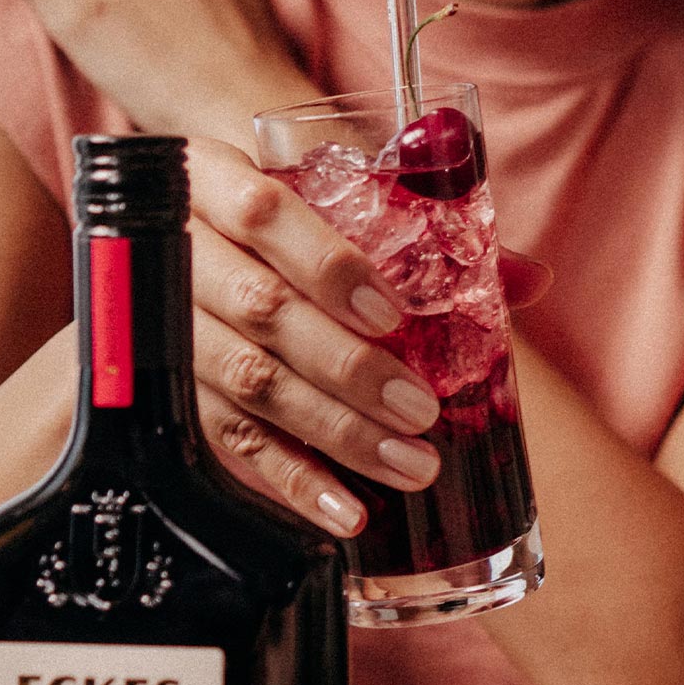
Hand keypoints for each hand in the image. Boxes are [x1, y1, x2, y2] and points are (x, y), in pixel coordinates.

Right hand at [175, 138, 546, 534]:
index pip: (267, 214)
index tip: (392, 314)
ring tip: (408, 465)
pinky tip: (342, 507)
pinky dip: (287, 478)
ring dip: (331, 432)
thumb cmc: (272, 212)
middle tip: (420, 411)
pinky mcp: (158, 390)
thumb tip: (529, 279)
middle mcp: (175, 247)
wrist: (178, 235)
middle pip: (260, 311)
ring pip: (244, 383)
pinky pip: (224, 438)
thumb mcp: (324, 195)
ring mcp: (154, 323)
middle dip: (347, 369)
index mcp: (215, 177)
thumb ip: (424, 229)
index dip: (330, 267)